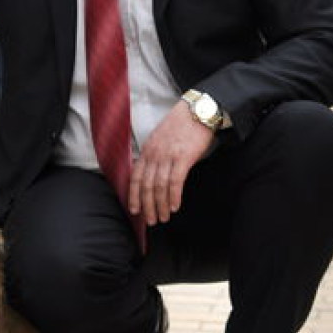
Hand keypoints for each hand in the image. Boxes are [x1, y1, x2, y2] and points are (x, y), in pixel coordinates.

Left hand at [128, 102, 214, 226]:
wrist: (198, 111)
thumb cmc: (181, 127)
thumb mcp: (159, 140)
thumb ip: (153, 156)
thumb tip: (150, 175)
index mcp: (147, 150)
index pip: (135, 178)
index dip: (134, 196)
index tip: (134, 210)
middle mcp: (154, 154)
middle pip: (146, 186)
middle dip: (147, 206)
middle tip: (151, 221)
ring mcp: (168, 156)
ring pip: (159, 187)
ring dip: (160, 205)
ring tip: (163, 217)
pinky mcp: (183, 157)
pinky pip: (175, 181)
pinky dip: (173, 196)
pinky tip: (174, 206)